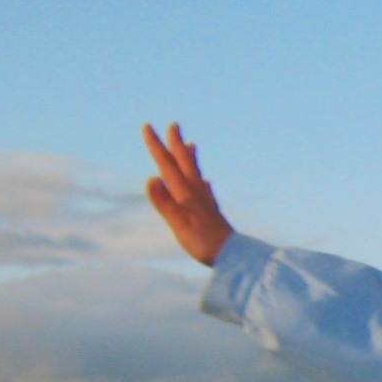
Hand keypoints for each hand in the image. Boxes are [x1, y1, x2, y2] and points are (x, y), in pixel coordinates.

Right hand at [142, 123, 234, 265]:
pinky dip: (203, 183)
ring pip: (197, 174)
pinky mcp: (213, 213)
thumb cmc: (204, 243)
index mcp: (186, 194)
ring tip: (191, 145)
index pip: (167, 165)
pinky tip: (206, 183)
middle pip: (186, 163)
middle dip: (177, 144)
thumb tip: (151, 178)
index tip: (148, 127)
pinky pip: (207, 192)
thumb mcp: (179, 224)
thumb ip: (164, 203)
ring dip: (191, 158)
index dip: (157, 146)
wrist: (233, 256)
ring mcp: (206, 202)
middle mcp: (197, 193)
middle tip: (174, 124)